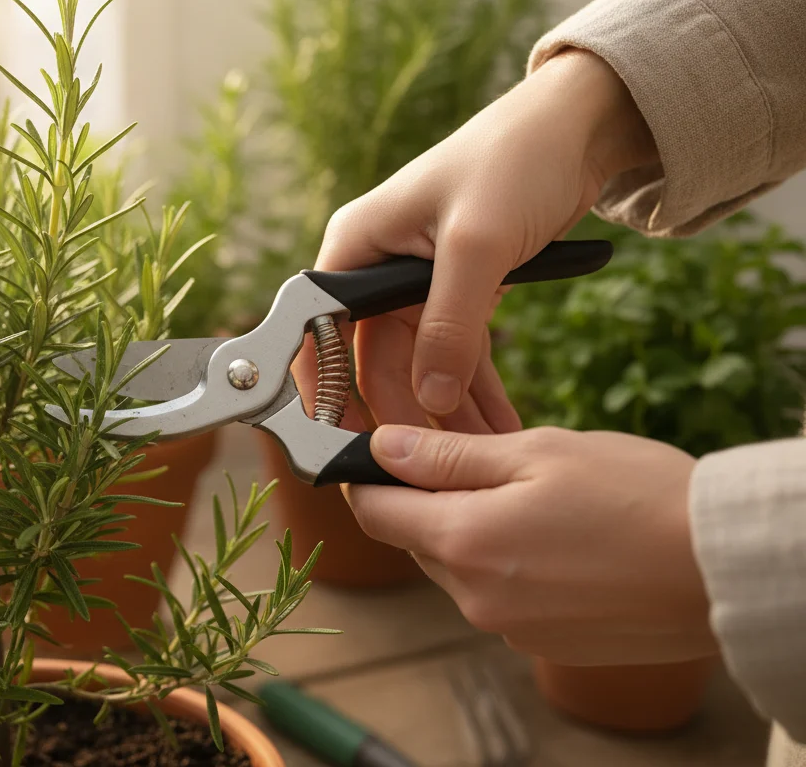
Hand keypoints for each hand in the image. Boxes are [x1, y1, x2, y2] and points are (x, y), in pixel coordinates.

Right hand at [308, 50, 655, 428]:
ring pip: (417, 369)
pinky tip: (497, 430)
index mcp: (356, 249)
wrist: (577, 126)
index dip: (324, 396)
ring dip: (447, 414)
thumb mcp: (476, 243)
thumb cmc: (514, 159)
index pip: (317, 337)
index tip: (345, 448)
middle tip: (432, 471)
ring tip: (478, 461)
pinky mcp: (457, 294)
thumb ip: (450, 323)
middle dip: (405, 418)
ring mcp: (416, 286)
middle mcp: (376, 271)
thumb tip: (432, 398)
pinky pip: (456, 356)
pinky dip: (475, 391)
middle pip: (371, 365)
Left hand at [348, 424, 714, 665]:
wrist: (725, 566)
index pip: (374, 511)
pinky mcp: (542, 644)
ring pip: (458, 568)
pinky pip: (499, 596)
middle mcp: (474, 597)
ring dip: (474, 532)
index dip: (366, 475)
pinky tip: (561, 540)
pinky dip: (511, 564)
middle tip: (485, 461)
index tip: (380, 449)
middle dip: (430, 499)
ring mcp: (508, 628)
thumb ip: (449, 455)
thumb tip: (380, 448)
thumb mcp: (538, 452)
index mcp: (463, 542)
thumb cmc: (639, 495)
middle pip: (416, 539)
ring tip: (539, 499)